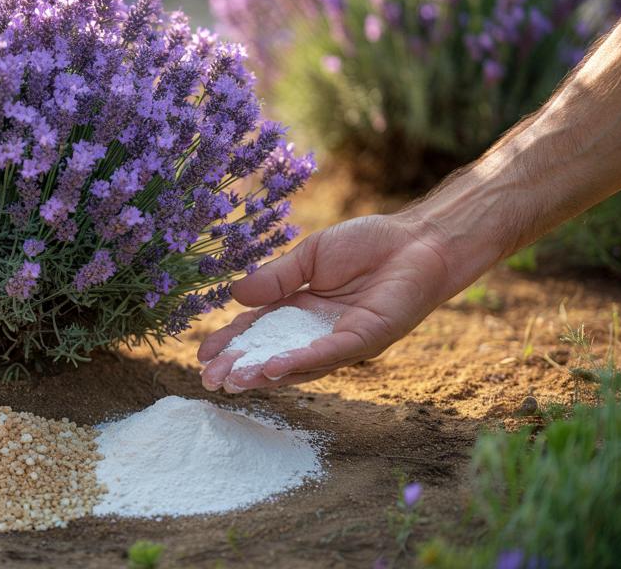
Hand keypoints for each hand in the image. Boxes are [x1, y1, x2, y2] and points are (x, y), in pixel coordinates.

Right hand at [198, 213, 460, 391]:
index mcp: (301, 310)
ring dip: (263, 373)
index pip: (258, 331)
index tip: (202, 355)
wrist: (418, 240)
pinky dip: (300, 362)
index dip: (230, 343)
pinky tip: (273, 369)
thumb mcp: (310, 257)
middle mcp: (318, 332)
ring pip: (296, 363)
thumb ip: (275, 278)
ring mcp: (341, 341)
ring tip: (233, 381)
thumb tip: (233, 296)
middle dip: (240, 367)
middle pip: (271, 354)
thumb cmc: (369, 244)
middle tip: (209, 380)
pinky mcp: (364, 339)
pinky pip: (327, 354)